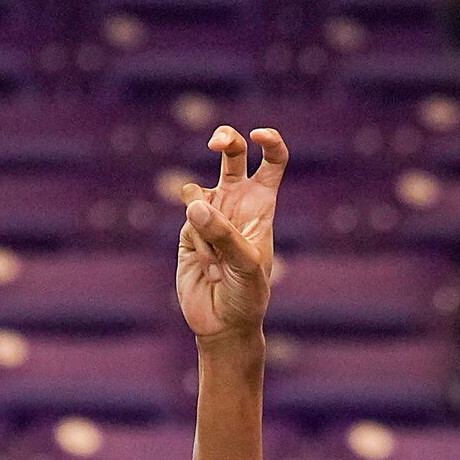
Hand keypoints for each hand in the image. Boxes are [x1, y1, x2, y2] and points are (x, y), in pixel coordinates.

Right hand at [175, 125, 287, 344]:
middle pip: (232, 155)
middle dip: (225, 140)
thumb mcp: (246, 264)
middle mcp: (236, 204)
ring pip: (198, 191)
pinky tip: (209, 269)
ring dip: (206, 222)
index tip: (258, 136)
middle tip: (216, 143)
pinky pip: (188, 222)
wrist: (223, 323)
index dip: (268, 142)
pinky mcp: (188, 231)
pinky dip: (199, 244)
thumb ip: (223, 234)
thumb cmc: (248, 295)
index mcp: (262, 205)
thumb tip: (194, 205)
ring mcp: (209, 215)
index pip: (271, 162)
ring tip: (218, 262)